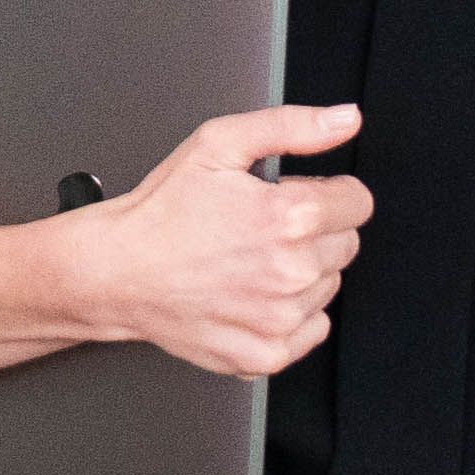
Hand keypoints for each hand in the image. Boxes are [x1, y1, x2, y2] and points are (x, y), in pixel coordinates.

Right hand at [64, 102, 367, 378]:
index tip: (292, 197)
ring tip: (249, 262)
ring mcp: (280, 318)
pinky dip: (290, 315)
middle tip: (260, 229)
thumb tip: (345, 121)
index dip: (326, 192)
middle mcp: (291, 271)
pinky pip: (313, 330)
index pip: (358, 202)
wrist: (115, 271)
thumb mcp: (218, 144)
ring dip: (301, 272)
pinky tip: (252, 296)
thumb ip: (292, 126)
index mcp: (289, 217)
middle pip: (346, 245)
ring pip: (328, 286)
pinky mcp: (266, 353)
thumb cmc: (161, 212)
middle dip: (314, 232)